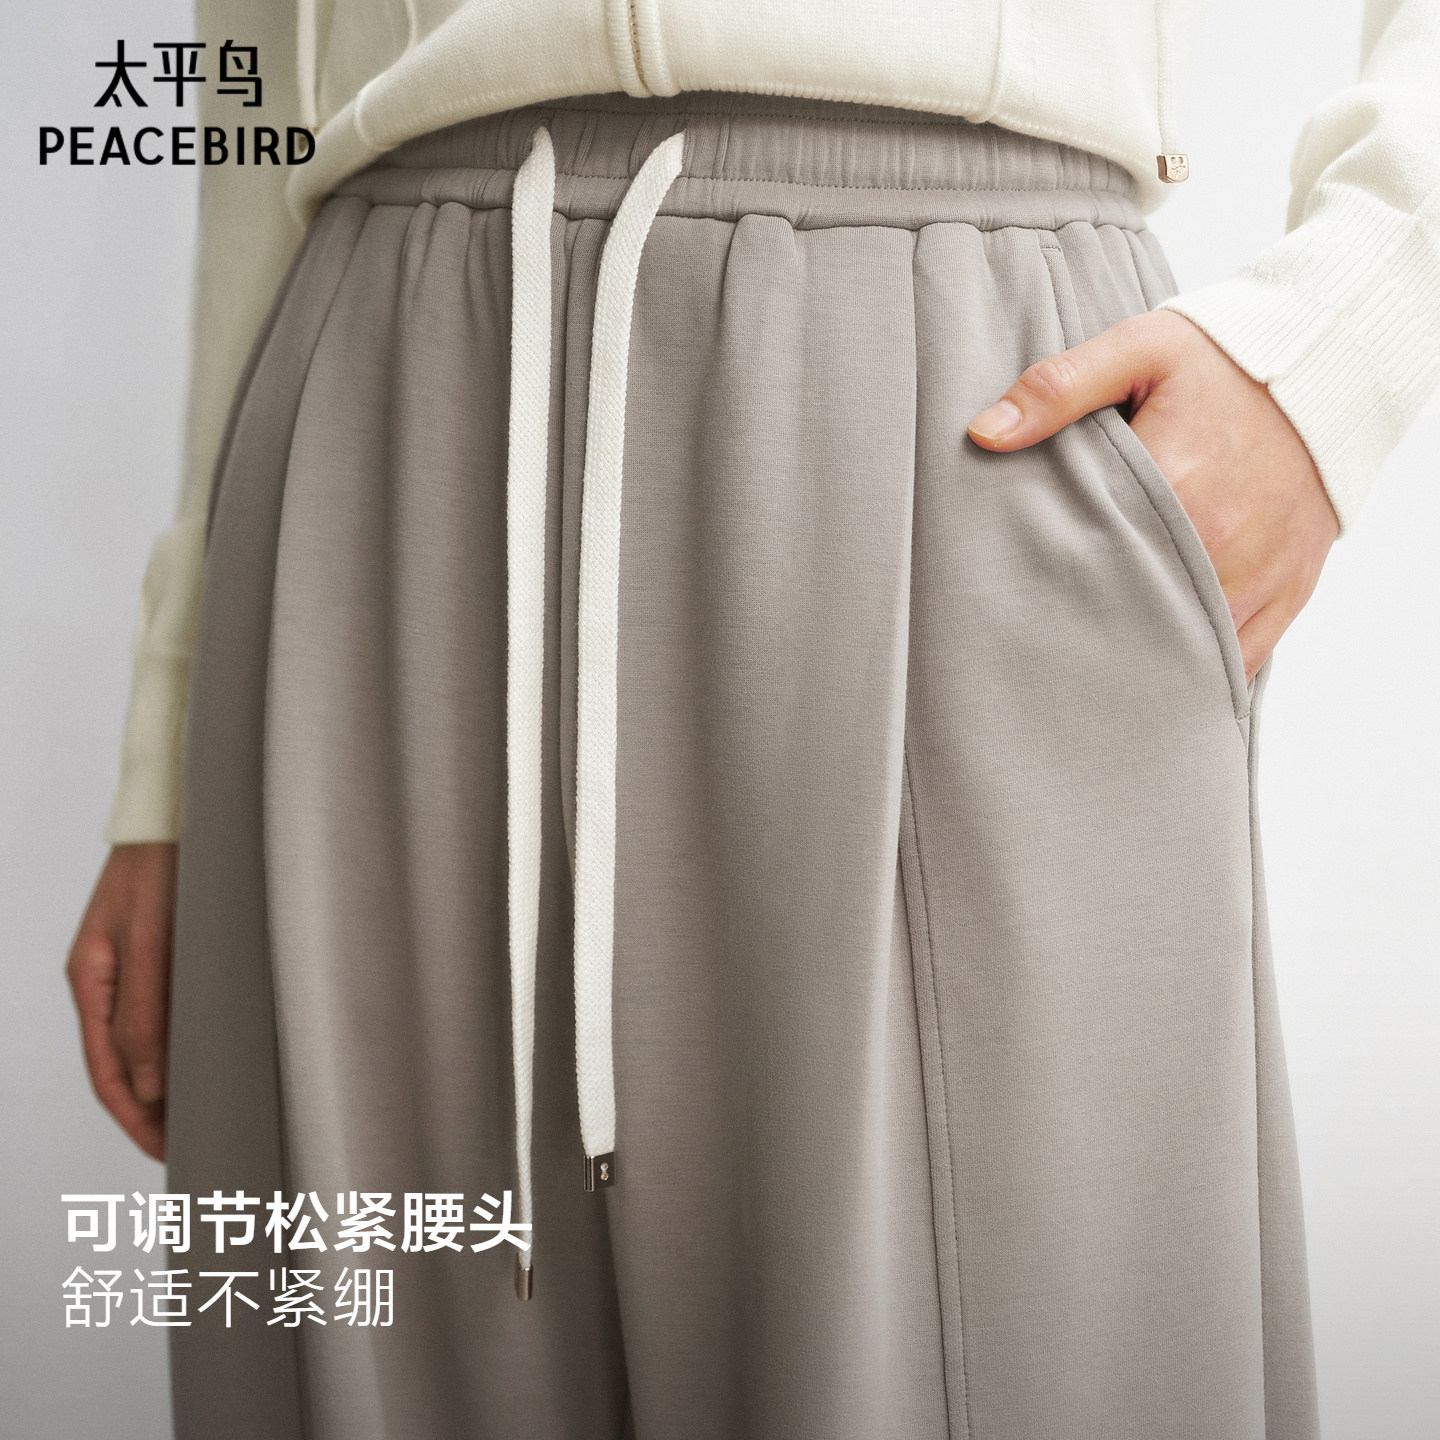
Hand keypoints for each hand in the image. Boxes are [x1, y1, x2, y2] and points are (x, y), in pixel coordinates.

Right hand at [66, 842, 177, 1161]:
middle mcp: (108, 981)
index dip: (134, 1117)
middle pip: (123, 1064)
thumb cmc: (161, 866)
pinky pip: (168, 1014)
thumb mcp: (151, 941)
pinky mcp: (165, 954)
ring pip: (147, 1042)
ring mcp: (135, 968)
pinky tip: (209, 1059)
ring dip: (169, 1080)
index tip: (164, 1150)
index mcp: (90, 982)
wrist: (177, 812)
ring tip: (203, 1113)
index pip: (106, 1072)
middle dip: (152, 1110)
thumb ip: (146, 1012)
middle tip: (190, 1144)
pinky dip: (183, 1045)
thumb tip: (147, 1087)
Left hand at [967, 309, 1339, 681]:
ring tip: (1097, 663)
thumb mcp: (1138, 351)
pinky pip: (1242, 658)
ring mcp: (1260, 575)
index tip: (1019, 598)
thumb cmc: (1228, 359)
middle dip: (1092, 631)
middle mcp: (1221, 545)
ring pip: (1189, 648)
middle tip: (1048, 643)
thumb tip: (984, 434)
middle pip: (1136, 616)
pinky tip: (1159, 673)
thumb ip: (1059, 389)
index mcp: (1176, 488)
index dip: (1051, 586)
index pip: (1092, 562)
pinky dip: (1201, 667)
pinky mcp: (1291, 590)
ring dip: (1146, 656)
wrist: (1332, 363)